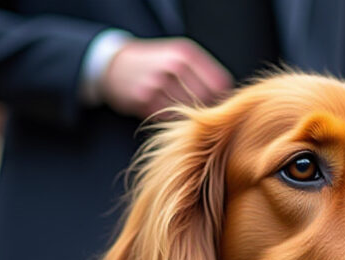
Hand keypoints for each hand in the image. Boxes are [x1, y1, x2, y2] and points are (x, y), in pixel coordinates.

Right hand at [100, 38, 231, 118]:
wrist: (115, 65)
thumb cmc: (156, 63)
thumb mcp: (180, 55)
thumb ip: (204, 72)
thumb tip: (229, 98)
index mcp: (185, 53)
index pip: (219, 84)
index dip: (222, 98)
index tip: (217, 103)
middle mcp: (172, 66)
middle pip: (206, 100)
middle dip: (207, 109)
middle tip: (201, 113)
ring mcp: (157, 83)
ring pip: (189, 111)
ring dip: (190, 117)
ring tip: (184, 113)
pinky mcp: (143, 100)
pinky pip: (169, 118)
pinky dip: (172, 120)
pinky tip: (167, 113)